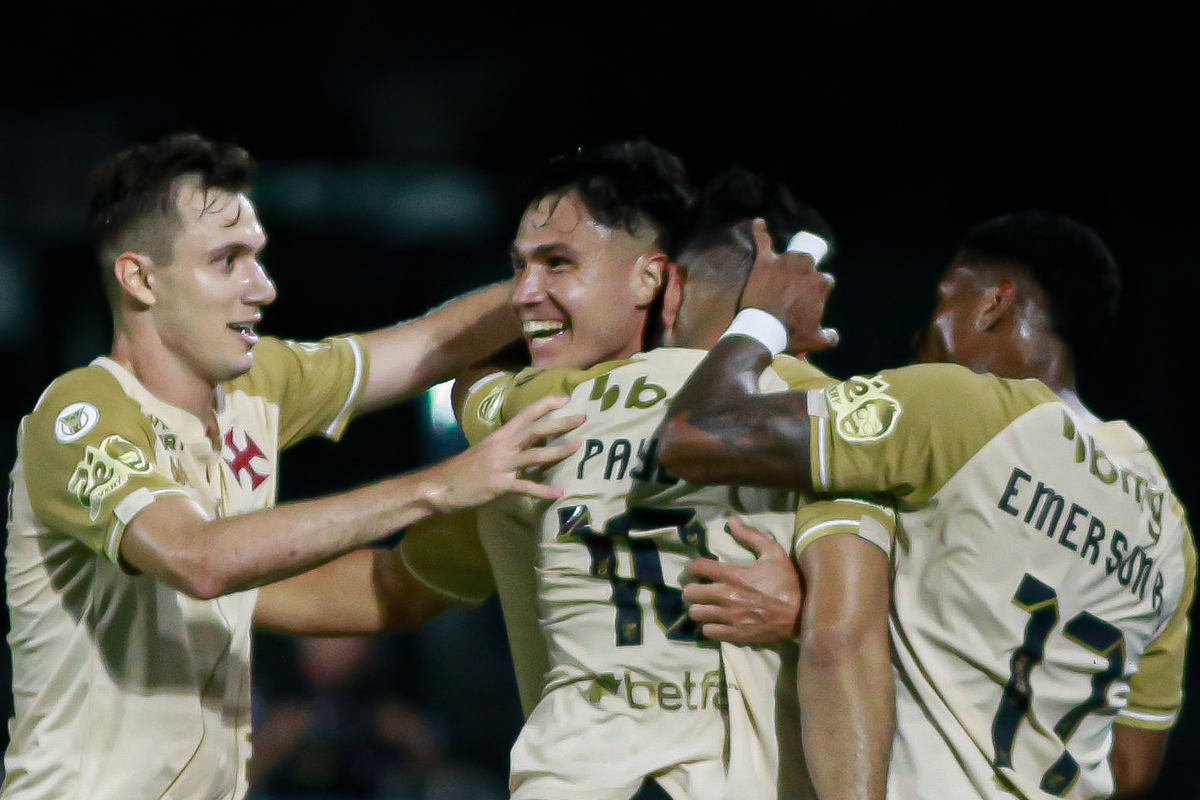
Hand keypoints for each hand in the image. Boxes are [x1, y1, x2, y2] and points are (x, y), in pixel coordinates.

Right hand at [425, 395, 582, 511]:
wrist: (440, 486)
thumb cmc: (464, 469)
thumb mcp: (487, 451)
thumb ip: (508, 446)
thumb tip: (533, 442)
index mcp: (500, 436)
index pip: (526, 414)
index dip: (546, 404)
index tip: (566, 398)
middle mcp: (502, 446)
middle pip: (535, 429)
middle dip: (560, 423)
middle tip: (583, 418)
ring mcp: (501, 465)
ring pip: (535, 454)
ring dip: (558, 450)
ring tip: (578, 447)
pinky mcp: (499, 484)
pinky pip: (525, 487)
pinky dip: (543, 490)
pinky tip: (558, 493)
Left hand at [682, 516, 802, 643]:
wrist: (802, 613)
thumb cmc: (787, 581)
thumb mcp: (773, 552)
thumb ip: (751, 535)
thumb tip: (731, 520)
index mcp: (734, 575)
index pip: (698, 567)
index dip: (691, 567)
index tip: (694, 568)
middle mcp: (727, 596)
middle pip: (690, 594)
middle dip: (691, 589)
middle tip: (698, 588)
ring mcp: (730, 617)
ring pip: (696, 614)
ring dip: (698, 608)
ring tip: (705, 606)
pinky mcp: (736, 635)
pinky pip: (708, 632)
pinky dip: (709, 627)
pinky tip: (716, 621)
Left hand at [739, 219, 838, 354]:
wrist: (763, 331)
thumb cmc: (791, 335)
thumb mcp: (816, 341)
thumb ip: (830, 338)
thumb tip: (834, 336)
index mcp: (821, 283)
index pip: (823, 280)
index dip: (816, 292)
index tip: (807, 301)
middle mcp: (806, 268)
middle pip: (809, 264)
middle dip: (804, 274)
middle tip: (794, 288)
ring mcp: (785, 263)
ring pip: (791, 255)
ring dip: (789, 261)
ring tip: (782, 272)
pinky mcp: (765, 262)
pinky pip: (763, 241)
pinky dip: (760, 231)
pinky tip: (759, 223)